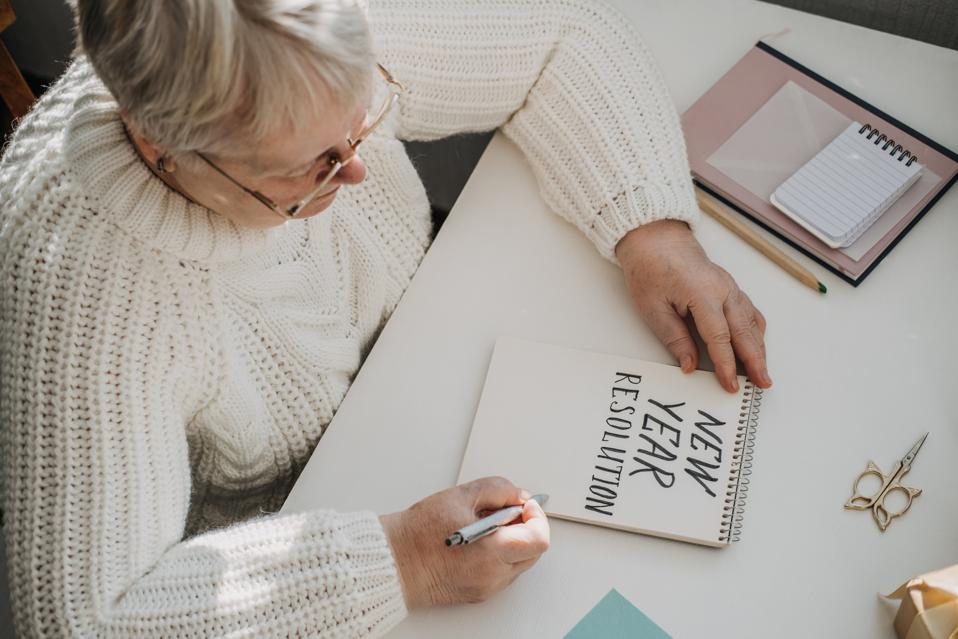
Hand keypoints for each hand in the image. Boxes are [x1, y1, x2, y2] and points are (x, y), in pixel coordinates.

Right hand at [380, 477, 549, 608]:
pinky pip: (503, 572)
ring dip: (512, 541)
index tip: (523, 504)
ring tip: (485, 526)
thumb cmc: (417, 533)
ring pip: (519, 562)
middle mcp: (494, 575)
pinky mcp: (478, 593)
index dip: (536, 516)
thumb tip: (517, 495)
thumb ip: (497, 490)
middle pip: (533, 551)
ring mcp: (487, 587)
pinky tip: (477, 541)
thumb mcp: (459, 496)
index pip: (539, 538)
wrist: (393, 563)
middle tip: (504, 511)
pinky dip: (499, 555)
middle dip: (525, 527)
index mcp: (492, 551)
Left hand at [615, 219, 770, 392]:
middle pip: (744, 332)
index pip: (719, 337)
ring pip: (751, 323)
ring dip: (759, 349)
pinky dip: (755, 331)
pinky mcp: (730, 288)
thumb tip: (690, 366)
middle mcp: (723, 290)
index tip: (730, 385)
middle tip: (762, 385)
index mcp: (702, 294)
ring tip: (763, 373)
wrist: (656, 240)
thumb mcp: (652, 309)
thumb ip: (674, 339)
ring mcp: (730, 287)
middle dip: (755, 361)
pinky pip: (749, 312)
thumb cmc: (650, 270)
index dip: (726, 364)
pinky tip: (758, 345)